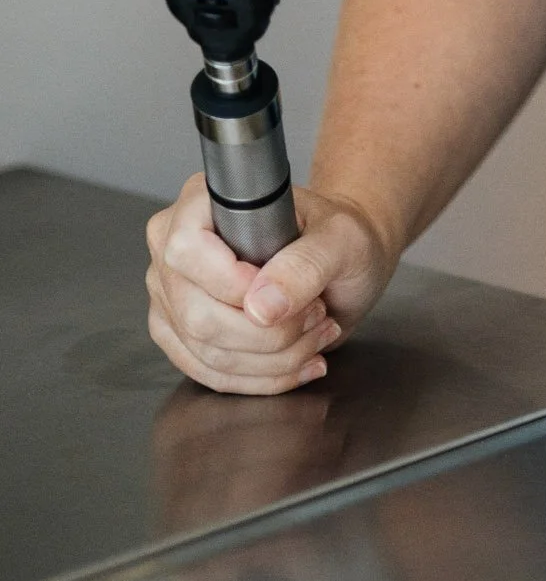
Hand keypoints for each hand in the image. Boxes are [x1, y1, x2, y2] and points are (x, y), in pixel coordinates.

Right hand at [145, 176, 395, 395]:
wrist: (340, 260)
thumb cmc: (336, 235)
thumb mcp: (340, 238)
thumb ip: (305, 265)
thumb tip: (261, 308)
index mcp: (201, 202)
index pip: (188, 251)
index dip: (236, 286)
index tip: (290, 296)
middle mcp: (172, 246)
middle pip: (198, 316)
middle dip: (270, 334)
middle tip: (318, 316)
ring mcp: (171, 294)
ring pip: (207, 353)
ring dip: (274, 359)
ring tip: (316, 335)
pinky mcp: (180, 333)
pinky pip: (210, 374)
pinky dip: (262, 378)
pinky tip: (299, 362)